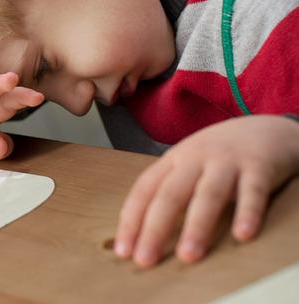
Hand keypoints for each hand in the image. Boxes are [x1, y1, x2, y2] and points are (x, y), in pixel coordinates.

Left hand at [113, 115, 298, 267]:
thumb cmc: (219, 155)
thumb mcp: (188, 166)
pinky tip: (242, 235)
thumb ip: (170, 192)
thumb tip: (144, 235)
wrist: (265, 127)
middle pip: (170, 194)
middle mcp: (195, 158)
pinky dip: (247, 212)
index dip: (131, 220)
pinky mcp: (259, 165)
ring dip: (196, 226)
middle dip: (155, 228)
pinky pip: (252, 191)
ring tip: (188, 255)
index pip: (144, 190)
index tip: (123, 251)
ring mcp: (227, 160)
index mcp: (173, 160)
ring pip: (208, 194)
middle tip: (145, 260)